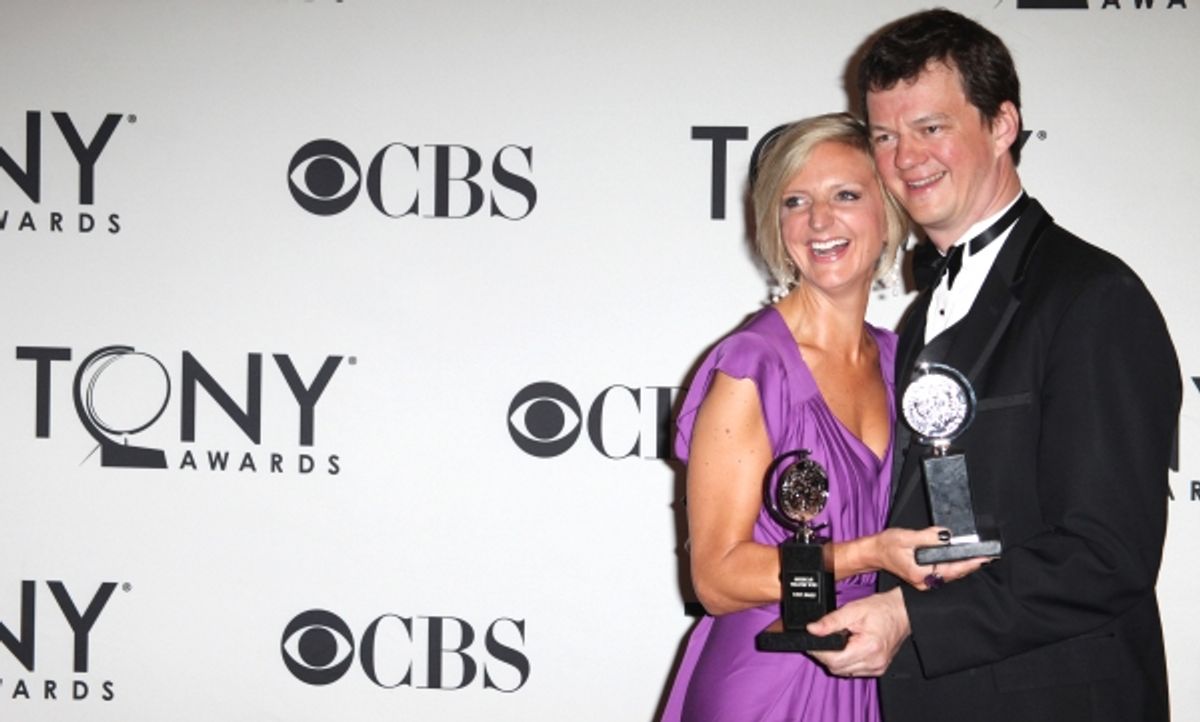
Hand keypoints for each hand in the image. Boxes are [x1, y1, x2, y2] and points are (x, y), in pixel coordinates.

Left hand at [807, 588, 908, 676]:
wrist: (902, 612)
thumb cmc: (882, 609)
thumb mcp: (853, 609)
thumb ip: (831, 621)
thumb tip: (812, 629)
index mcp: (868, 647)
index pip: (833, 660)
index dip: (818, 651)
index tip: (812, 640)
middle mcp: (874, 662)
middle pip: (837, 668)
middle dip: (825, 655)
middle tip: (823, 638)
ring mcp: (877, 668)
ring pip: (844, 672)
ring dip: (835, 659)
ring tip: (837, 641)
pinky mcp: (878, 669)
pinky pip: (854, 671)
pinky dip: (846, 662)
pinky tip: (848, 648)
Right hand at [873, 527, 990, 588]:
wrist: (874, 552)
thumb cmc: (886, 545)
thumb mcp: (907, 537)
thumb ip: (928, 537)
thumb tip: (946, 535)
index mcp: (921, 574)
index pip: (951, 569)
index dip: (970, 564)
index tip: (984, 558)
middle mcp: (924, 581)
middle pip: (954, 574)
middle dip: (971, 565)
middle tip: (988, 556)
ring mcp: (924, 581)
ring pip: (950, 575)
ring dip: (964, 566)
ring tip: (979, 558)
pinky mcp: (924, 577)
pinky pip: (943, 573)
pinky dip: (954, 567)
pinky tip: (961, 561)